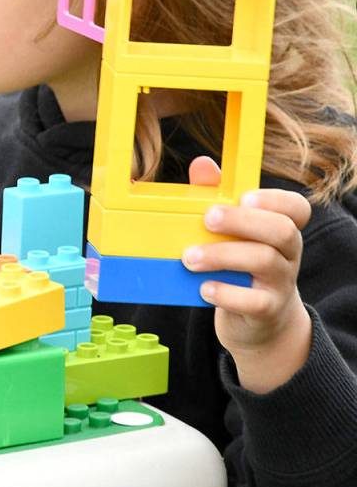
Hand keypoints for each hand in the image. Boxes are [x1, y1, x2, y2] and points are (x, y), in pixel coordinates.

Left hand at [182, 156, 312, 391]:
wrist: (257, 322)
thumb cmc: (239, 265)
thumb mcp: (230, 232)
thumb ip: (217, 196)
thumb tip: (201, 164)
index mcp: (281, 228)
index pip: (296, 208)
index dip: (273, 199)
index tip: (242, 197)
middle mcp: (288, 253)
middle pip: (281, 230)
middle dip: (242, 221)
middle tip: (207, 219)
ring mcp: (280, 283)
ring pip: (265, 261)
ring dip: (222, 256)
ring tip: (189, 258)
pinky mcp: (267, 311)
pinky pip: (255, 301)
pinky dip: (227, 293)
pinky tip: (204, 288)